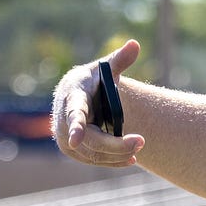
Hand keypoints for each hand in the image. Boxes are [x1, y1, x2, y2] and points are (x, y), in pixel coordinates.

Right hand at [52, 40, 144, 166]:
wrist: (76, 94)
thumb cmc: (94, 80)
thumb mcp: (105, 67)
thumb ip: (120, 59)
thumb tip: (135, 44)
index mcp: (72, 96)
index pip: (73, 113)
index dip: (75, 126)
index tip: (76, 139)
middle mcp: (63, 120)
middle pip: (89, 139)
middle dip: (115, 144)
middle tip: (141, 141)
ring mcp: (66, 137)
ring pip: (92, 153)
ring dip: (116, 154)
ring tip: (139, 147)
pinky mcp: (73, 150)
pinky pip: (93, 160)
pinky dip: (112, 161)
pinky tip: (130, 159)